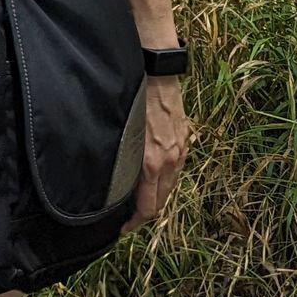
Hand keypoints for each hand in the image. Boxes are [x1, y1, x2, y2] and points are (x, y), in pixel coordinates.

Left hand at [131, 76, 187, 223]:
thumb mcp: (119, 132)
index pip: (148, 209)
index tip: (121, 228)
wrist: (156, 68)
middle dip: (145, 213)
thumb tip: (112, 181)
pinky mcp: (184, 138)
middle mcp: (169, 160)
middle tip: (127, 217)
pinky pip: (176, 168)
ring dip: (156, 196)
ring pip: (170, 186)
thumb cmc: (133, 96)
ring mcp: (180, 149)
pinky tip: (153, 174)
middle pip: (161, 202)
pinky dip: (165, 179)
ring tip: (138, 197)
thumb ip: (121, 160)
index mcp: (151, 163)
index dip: (134, 223)